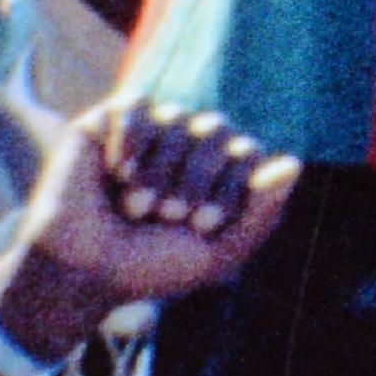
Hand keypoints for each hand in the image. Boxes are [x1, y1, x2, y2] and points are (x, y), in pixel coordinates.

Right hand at [18, 99, 298, 311]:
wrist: (81, 271)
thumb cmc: (148, 269)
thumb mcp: (216, 255)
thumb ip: (260, 215)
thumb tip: (294, 163)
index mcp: (218, 175)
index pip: (246, 152)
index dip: (228, 187)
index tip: (199, 227)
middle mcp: (187, 147)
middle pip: (215, 129)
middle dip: (194, 177)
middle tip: (166, 216)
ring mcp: (150, 131)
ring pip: (176, 118)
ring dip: (158, 169)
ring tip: (133, 206)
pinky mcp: (109, 122)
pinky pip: (137, 104)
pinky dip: (131, 140)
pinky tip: (116, 171)